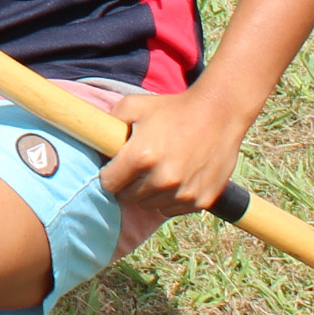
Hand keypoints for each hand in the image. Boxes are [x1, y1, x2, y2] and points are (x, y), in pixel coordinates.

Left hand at [99, 81, 256, 219]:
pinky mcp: (202, 200)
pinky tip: (179, 176)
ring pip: (151, 205)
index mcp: (140, 157)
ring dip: (151, 192)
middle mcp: (162, 180)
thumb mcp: (133, 106)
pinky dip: (172, 198)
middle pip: (129, 197)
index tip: (115, 168)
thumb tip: (94, 142)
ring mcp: (184, 193)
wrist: (219, 114)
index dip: (109, 175)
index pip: (108, 184)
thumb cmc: (172, 108)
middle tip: (140, 167)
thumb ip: (108, 124)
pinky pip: (174, 208)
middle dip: (129, 184)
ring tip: (161, 169)